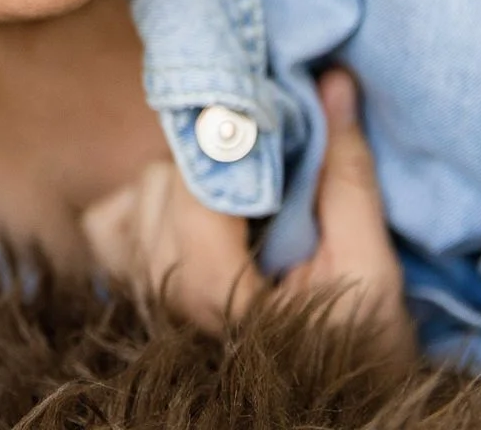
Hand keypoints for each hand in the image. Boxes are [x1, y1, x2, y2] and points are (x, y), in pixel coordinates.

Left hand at [79, 69, 412, 362]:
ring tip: (247, 210)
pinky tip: (202, 221)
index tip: (272, 116)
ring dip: (191, 182)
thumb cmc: (356, 344)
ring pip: (141, 188)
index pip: (198, 187)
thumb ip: (347, 177)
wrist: (333, 405)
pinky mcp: (128, 287)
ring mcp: (139, 293)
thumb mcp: (372, 270)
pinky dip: (149, 204)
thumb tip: (333, 84)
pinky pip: (108, 217)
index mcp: (213, 293)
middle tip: (274, 177)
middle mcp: (161, 295)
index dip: (232, 141)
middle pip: (166, 179)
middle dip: (221, 164)